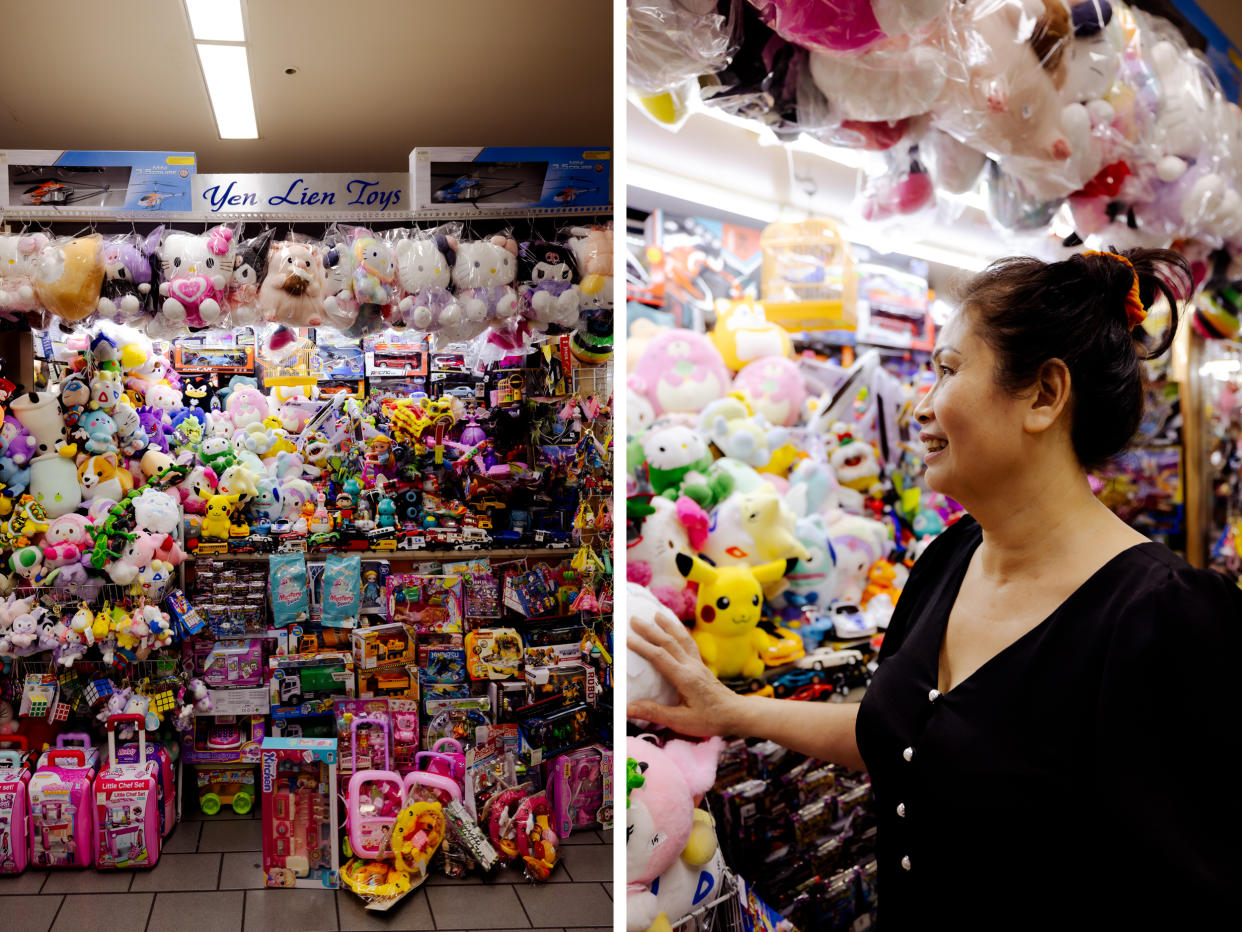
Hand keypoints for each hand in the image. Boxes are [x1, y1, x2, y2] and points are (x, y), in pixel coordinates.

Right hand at [628, 606, 744, 738]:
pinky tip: (677, 629)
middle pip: (669, 642)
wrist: (737, 715)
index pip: (660, 657)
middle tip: (634, 620)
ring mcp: (698, 664)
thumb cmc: (710, 720)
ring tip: (657, 614)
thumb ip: (654, 712)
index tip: (627, 638)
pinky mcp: (702, 666)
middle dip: (650, 630)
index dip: (642, 646)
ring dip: (668, 625)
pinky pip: (690, 644)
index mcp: (685, 678)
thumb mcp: (681, 721)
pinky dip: (680, 632)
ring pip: (682, 639)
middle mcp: (692, 667)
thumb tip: (627, 709)